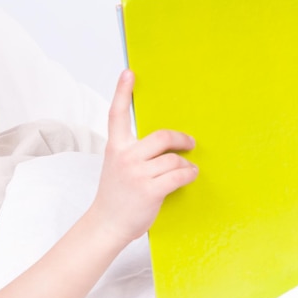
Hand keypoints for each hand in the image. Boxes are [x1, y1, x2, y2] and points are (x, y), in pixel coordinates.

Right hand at [92, 69, 197, 244]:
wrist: (107, 224)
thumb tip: (164, 143)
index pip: (117, 114)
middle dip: (180, 139)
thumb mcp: (117, 167)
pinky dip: (188, 175)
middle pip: (161, 136)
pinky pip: (179, 175)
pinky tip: (189, 176)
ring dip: (185, 165)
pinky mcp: (150, 189)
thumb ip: (133, 152)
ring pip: (173, 159)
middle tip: (190, 143)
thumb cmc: (115, 196)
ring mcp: (136, 173)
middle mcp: (124, 157)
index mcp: (115, 148)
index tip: (128, 73)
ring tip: (188, 170)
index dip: (122, 91)